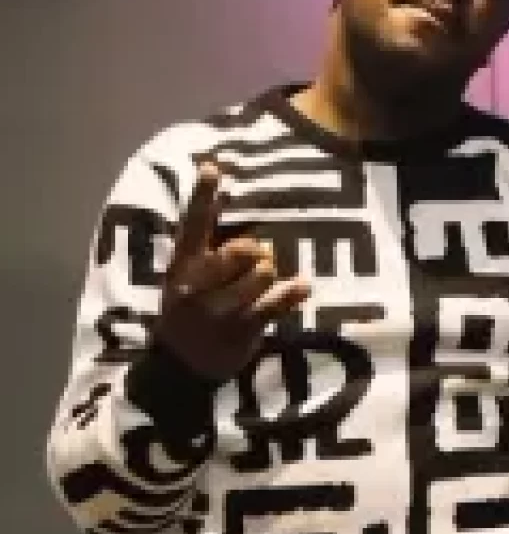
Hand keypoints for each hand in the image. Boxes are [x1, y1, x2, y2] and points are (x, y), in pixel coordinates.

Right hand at [154, 163, 309, 379]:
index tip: (212, 166)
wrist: (180, 367)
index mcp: (182, 266)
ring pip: (264, 274)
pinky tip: (303, 286)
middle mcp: (197, 285)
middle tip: (256, 263)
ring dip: (270, 277)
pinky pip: (275, 304)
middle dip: (258, 253)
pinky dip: (293, 293)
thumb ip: (209, 253)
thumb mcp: (186, 281)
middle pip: (245, 249)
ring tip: (261, 287)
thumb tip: (248, 225)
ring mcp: (218, 309)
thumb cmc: (189, 314)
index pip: (192, 225)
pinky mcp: (241, 330)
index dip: (202, 195)